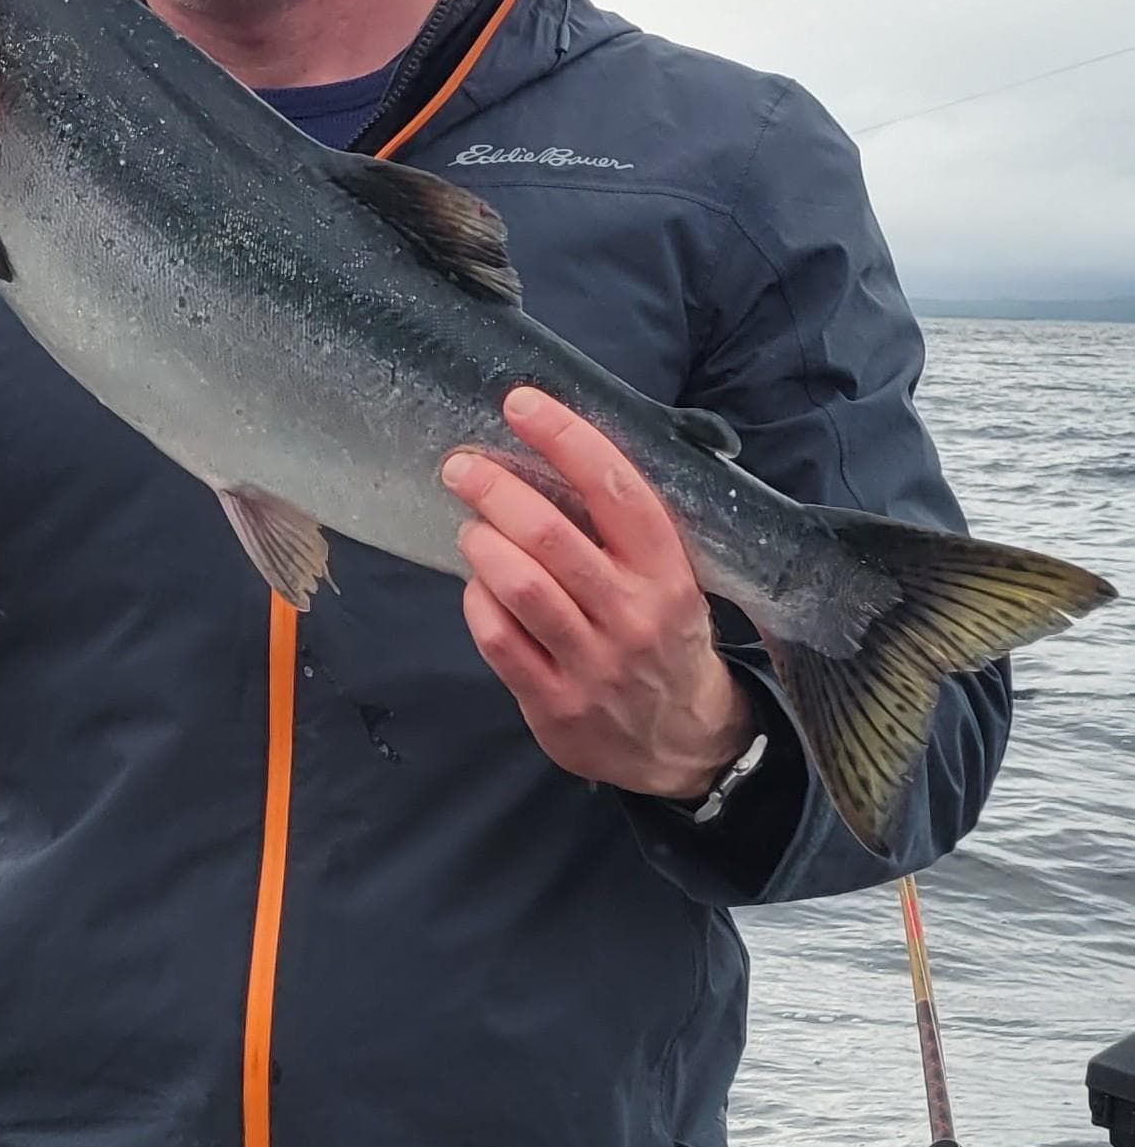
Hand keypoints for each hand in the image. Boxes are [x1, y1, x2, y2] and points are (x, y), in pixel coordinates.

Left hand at [441, 387, 753, 798]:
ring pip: (521, 587)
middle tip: (462, 467)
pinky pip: (500, 640)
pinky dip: (478, 602)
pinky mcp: (556, 704)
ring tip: (471, 527)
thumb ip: (621, 529)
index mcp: (667, 571)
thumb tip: (550, 451)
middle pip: (552, 536)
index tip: (521, 403)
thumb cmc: (664, 635)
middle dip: (497, 489)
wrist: (684, 742)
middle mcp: (633, 614)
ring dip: (482, 543)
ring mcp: (594, 664)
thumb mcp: (670, 577)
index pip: (615, 488)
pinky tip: (479, 587)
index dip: (565, 438)